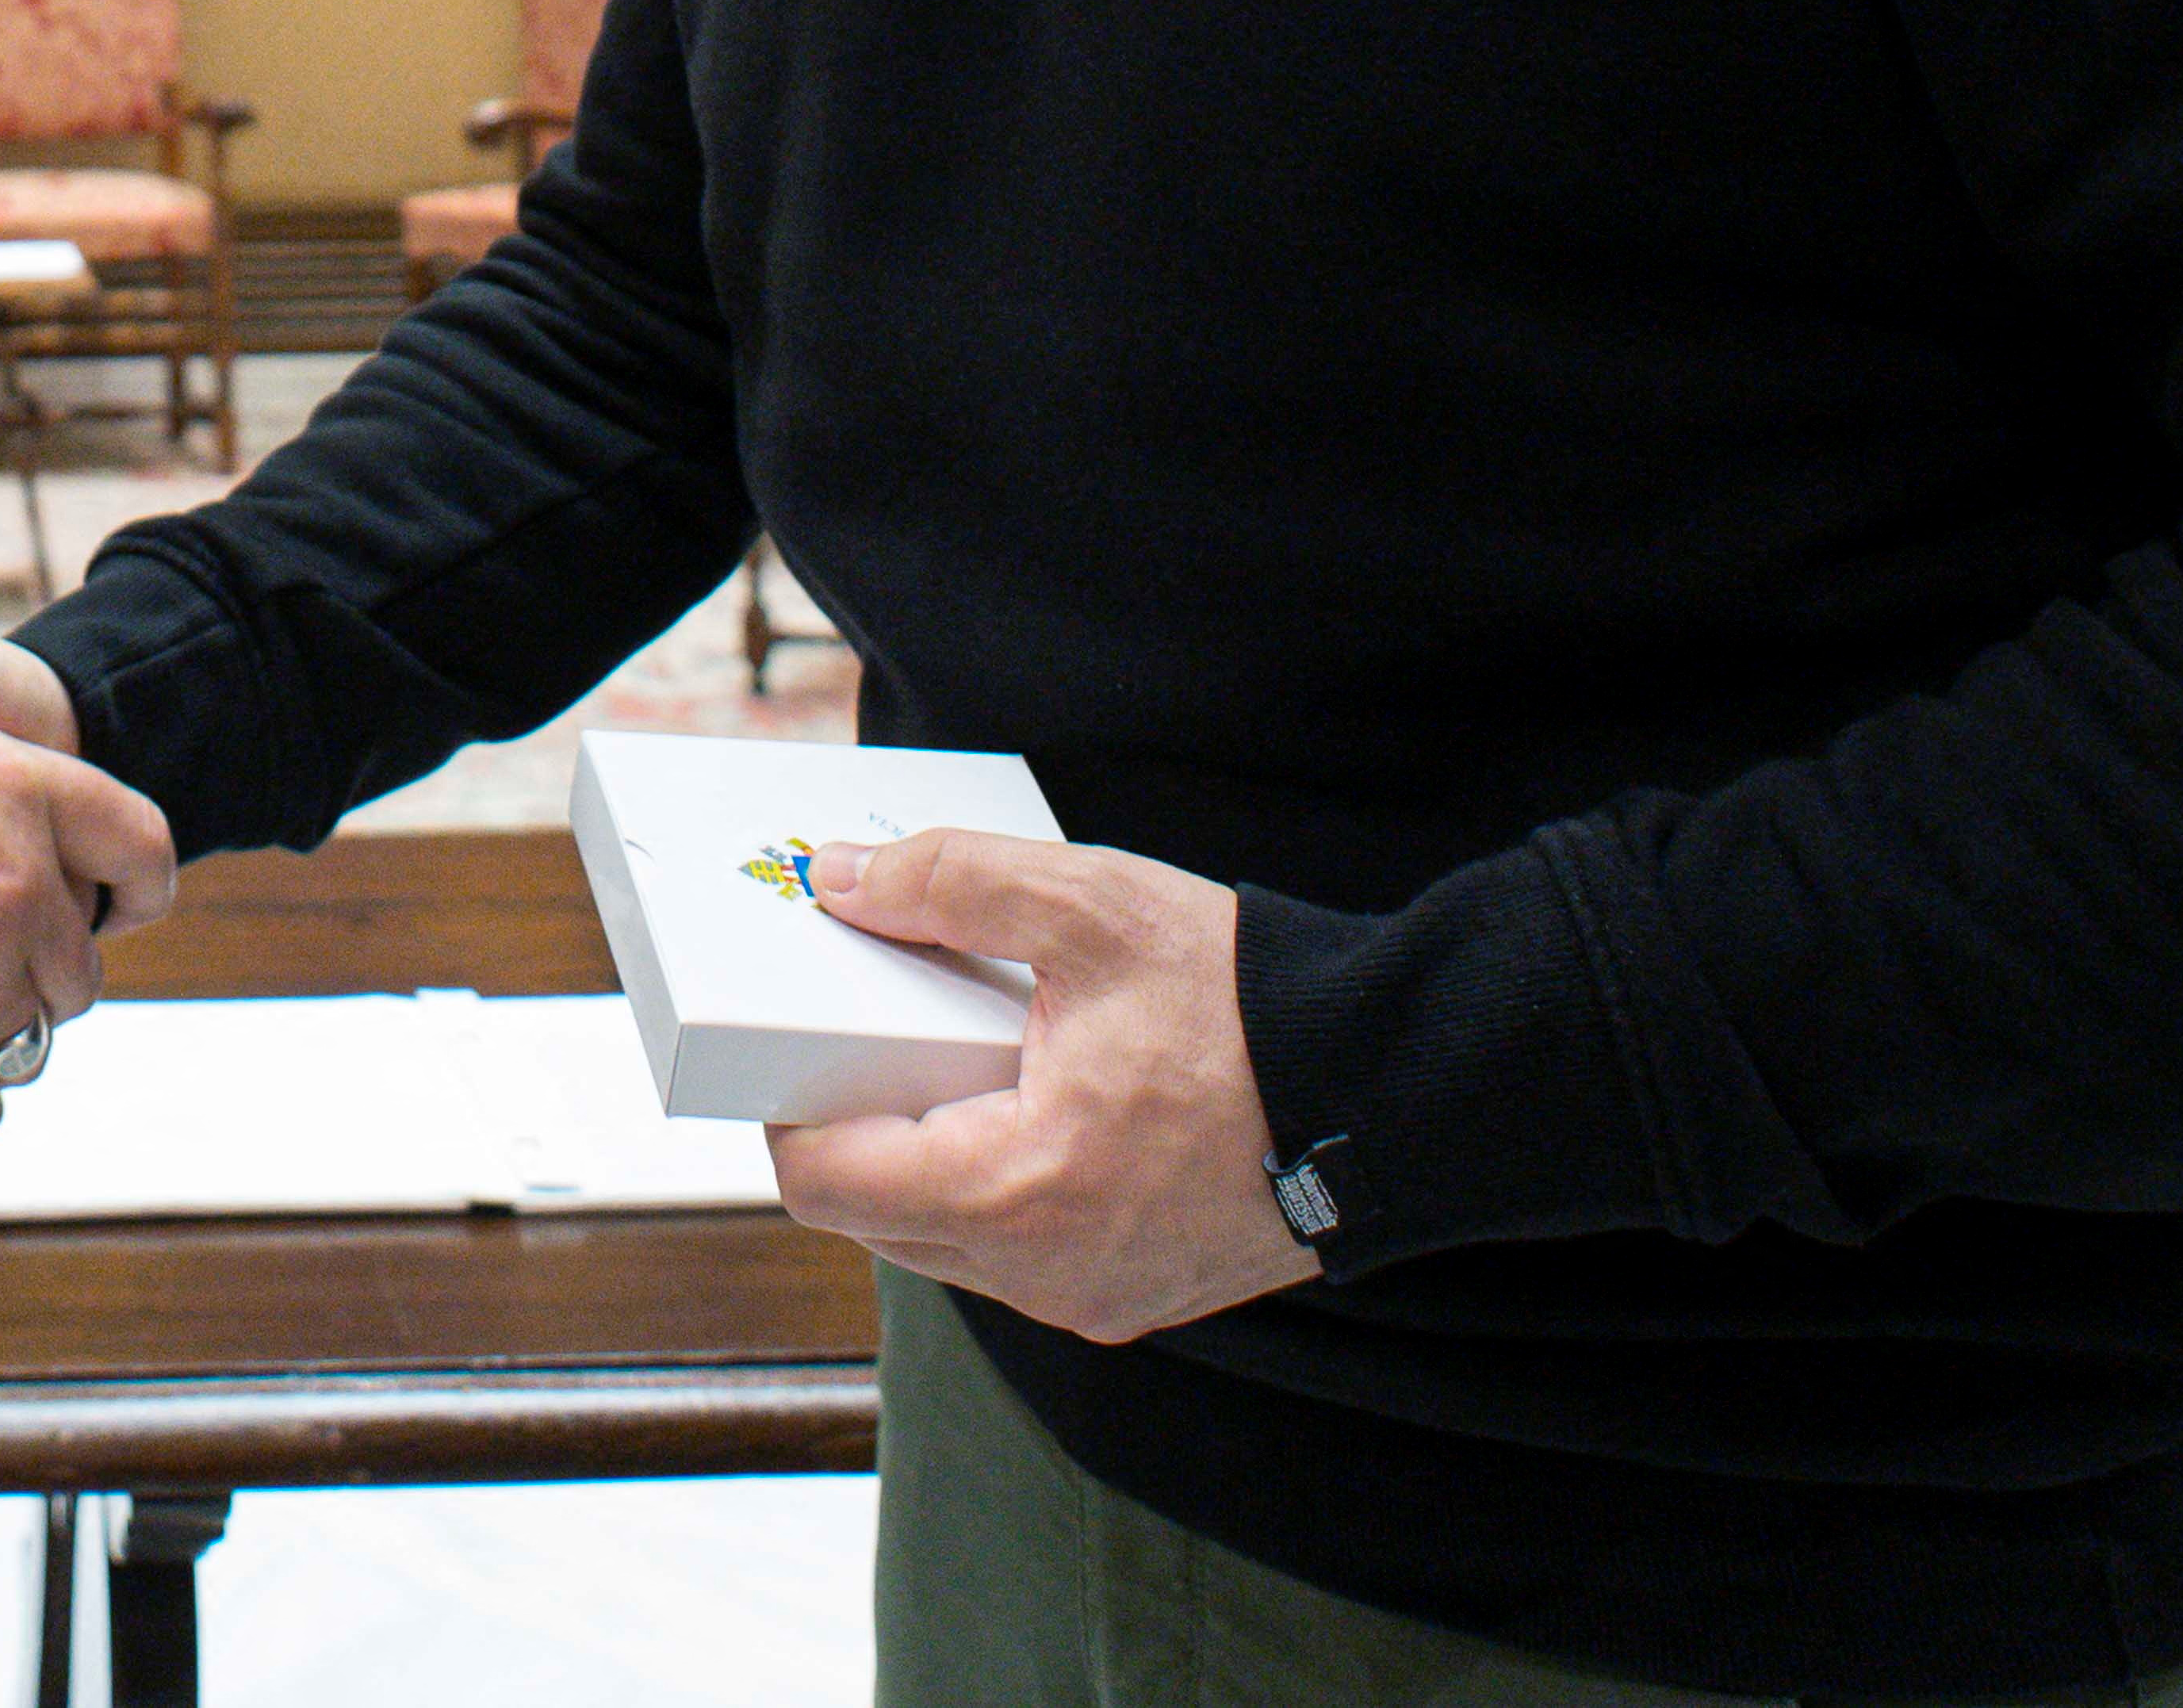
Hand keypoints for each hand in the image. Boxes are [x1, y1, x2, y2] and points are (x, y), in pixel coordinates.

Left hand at [760, 829, 1318, 1347]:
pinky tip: (1032, 1105)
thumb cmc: (1249, 1006)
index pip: (824, 1183)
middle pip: (876, 1217)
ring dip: (930, 1160)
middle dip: (858, 1126)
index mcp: (1014, 1191)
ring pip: (944, 1244)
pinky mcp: (1134, 1299)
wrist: (1395, 1089)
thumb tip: (840, 883)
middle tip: (876, 1035)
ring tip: (963, 1061)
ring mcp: (1091, 1300)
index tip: (795, 1039)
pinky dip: (998, 1187)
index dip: (787, 1106)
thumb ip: (951, 886)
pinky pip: (1017, 1257)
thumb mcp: (1092, 907)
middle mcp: (1042, 1274)